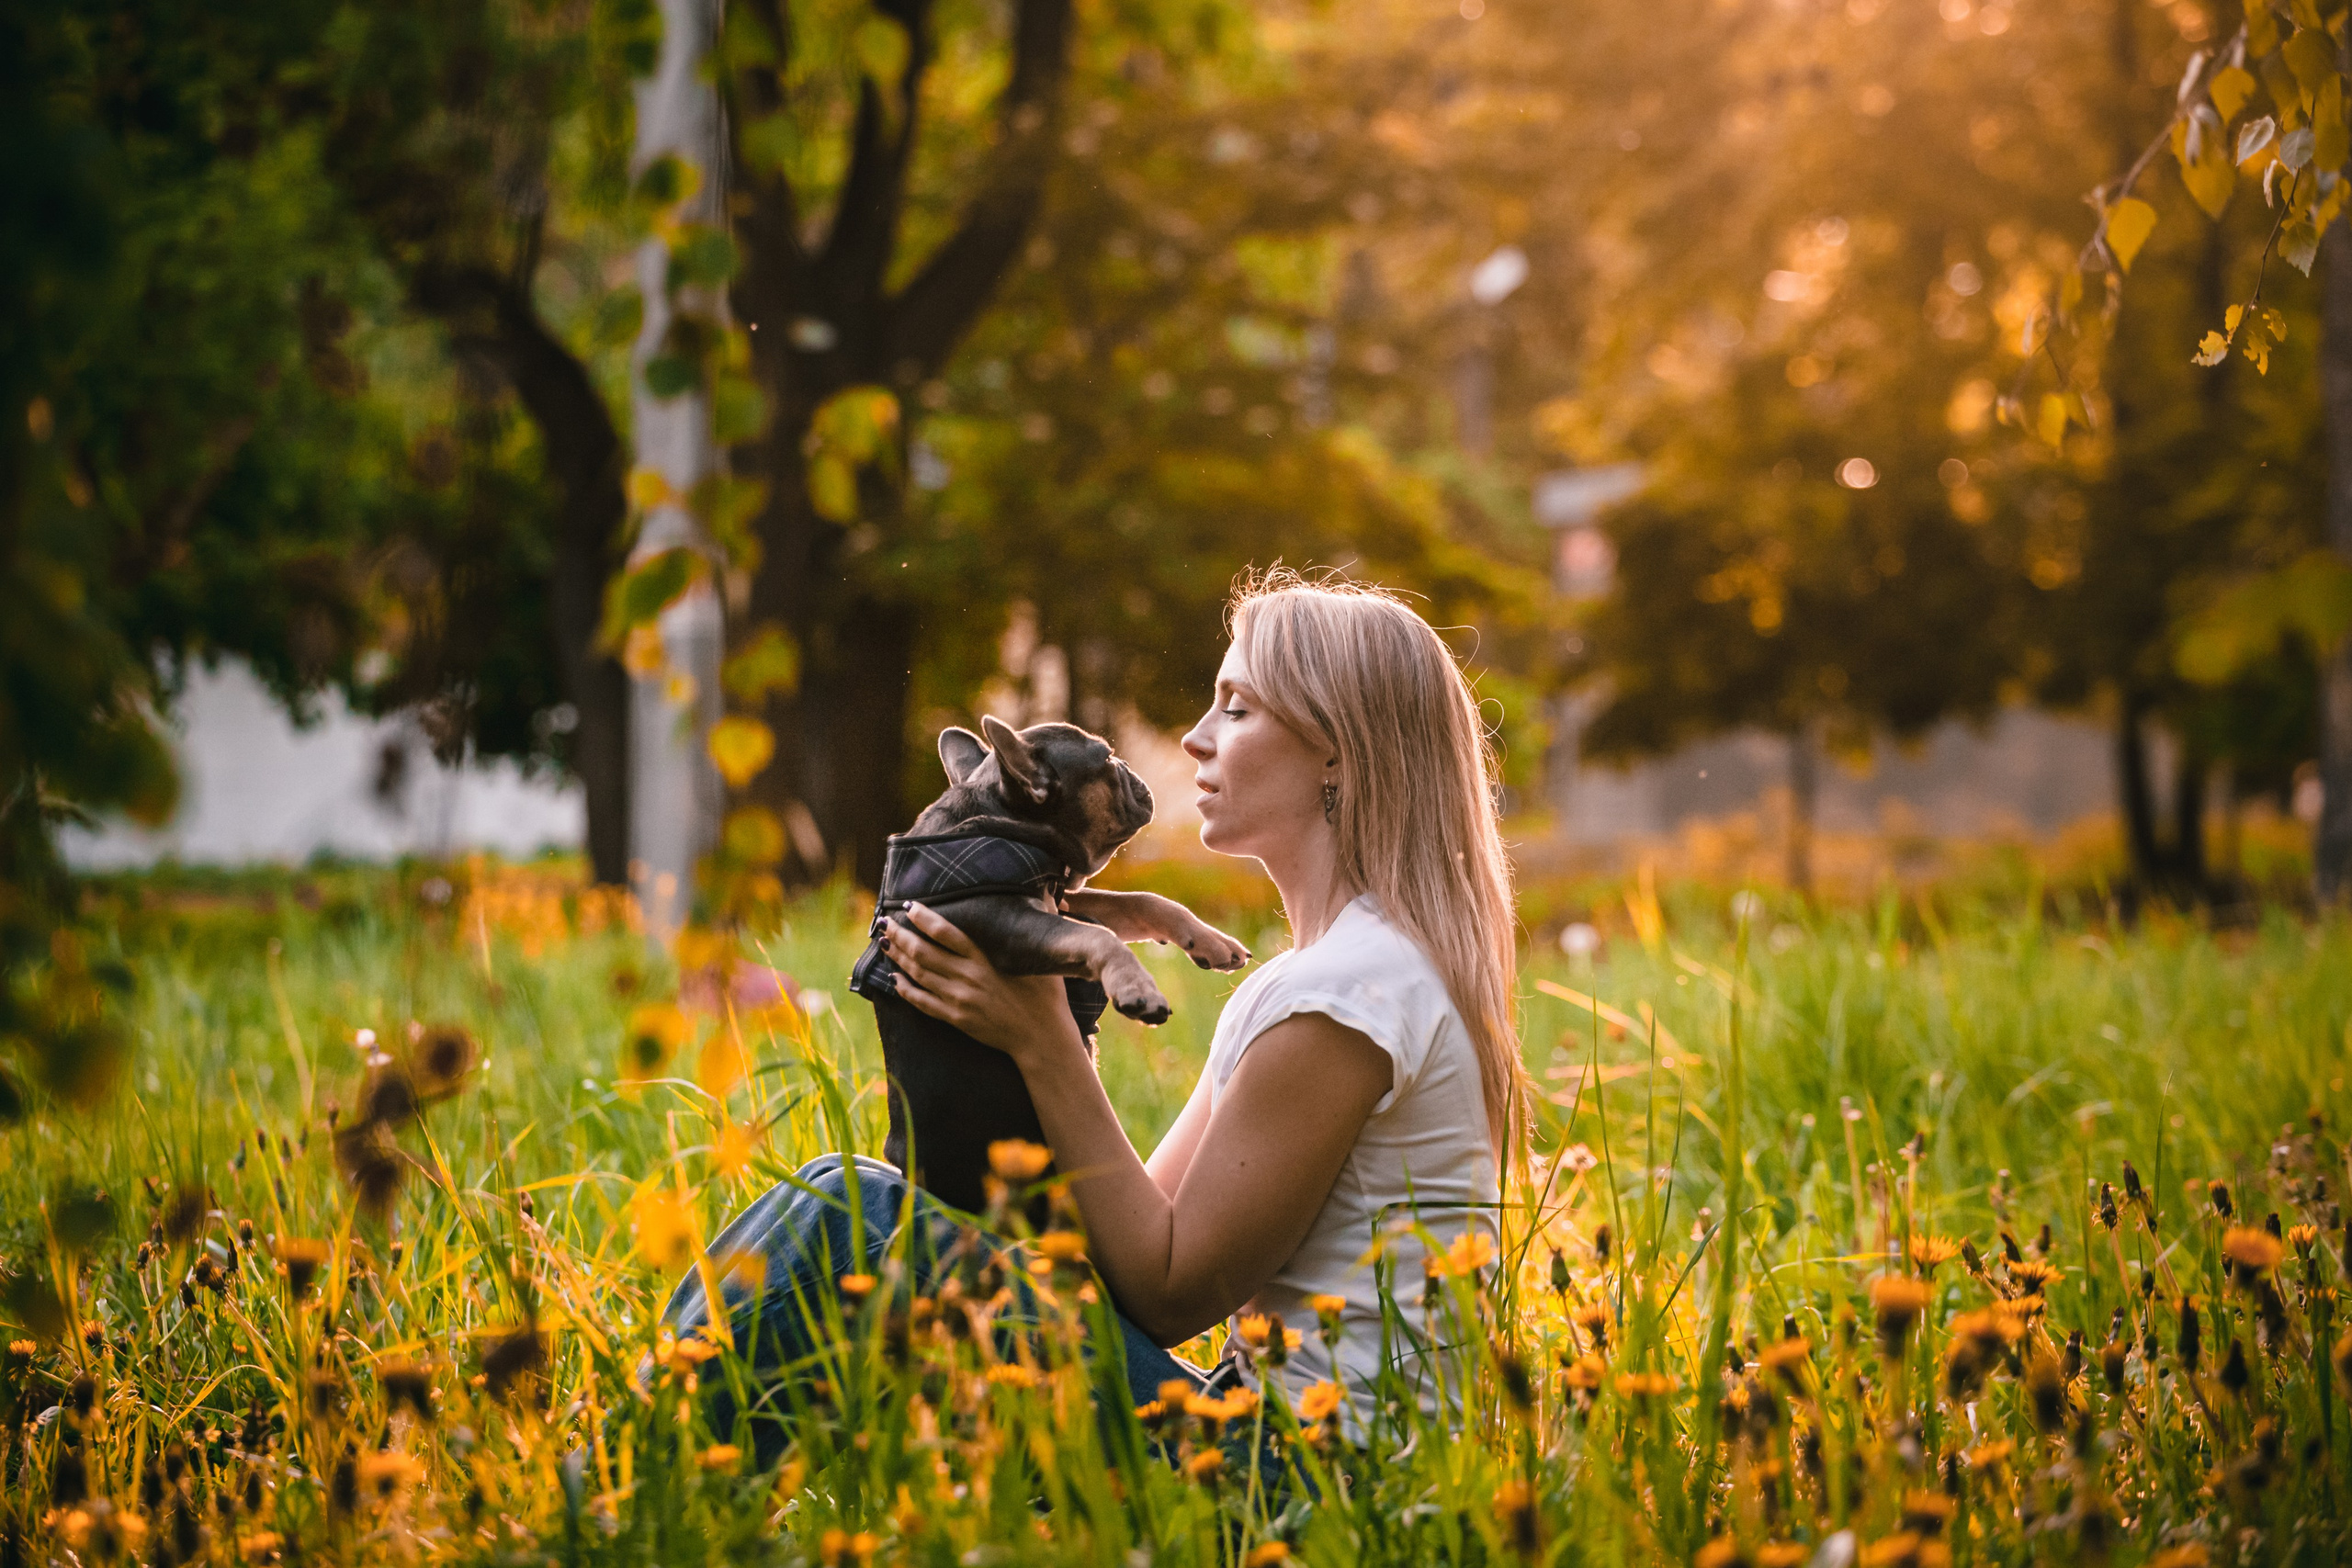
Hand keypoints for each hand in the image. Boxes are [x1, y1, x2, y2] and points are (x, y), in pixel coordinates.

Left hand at [883, 903, 1083, 1066]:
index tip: (910, 906)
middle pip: (923, 952)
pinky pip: (922, 1003)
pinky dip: (905, 990)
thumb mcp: (1044, 956)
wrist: (1041, 1038)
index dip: (924, 918)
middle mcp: (968, 977)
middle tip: (884, 922)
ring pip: (919, 975)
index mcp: (985, 959)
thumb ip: (1045, 920)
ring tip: (885, 943)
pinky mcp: (956, 1019)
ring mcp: (959, 1000)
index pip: (946, 933)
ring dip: (898, 958)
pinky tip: (894, 978)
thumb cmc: (1047, 995)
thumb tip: (1051, 892)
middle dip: (901, 935)